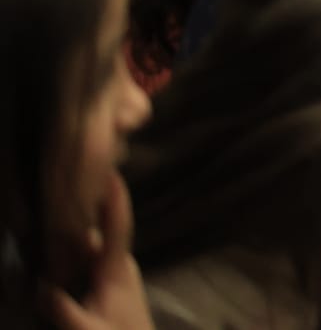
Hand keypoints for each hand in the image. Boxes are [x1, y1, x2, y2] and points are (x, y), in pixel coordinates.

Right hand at [48, 175, 151, 329]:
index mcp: (116, 268)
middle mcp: (118, 264)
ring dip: (75, 231)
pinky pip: (90, 257)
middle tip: (60, 191)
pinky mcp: (108, 281)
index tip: (112, 172)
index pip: (118, 226)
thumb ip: (65, 310)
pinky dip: (74, 249)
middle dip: (83, 211)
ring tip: (54, 212)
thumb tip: (40, 288)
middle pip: (98, 230)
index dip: (116, 199)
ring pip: (92, 244)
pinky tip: (56, 246)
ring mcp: (114, 271)